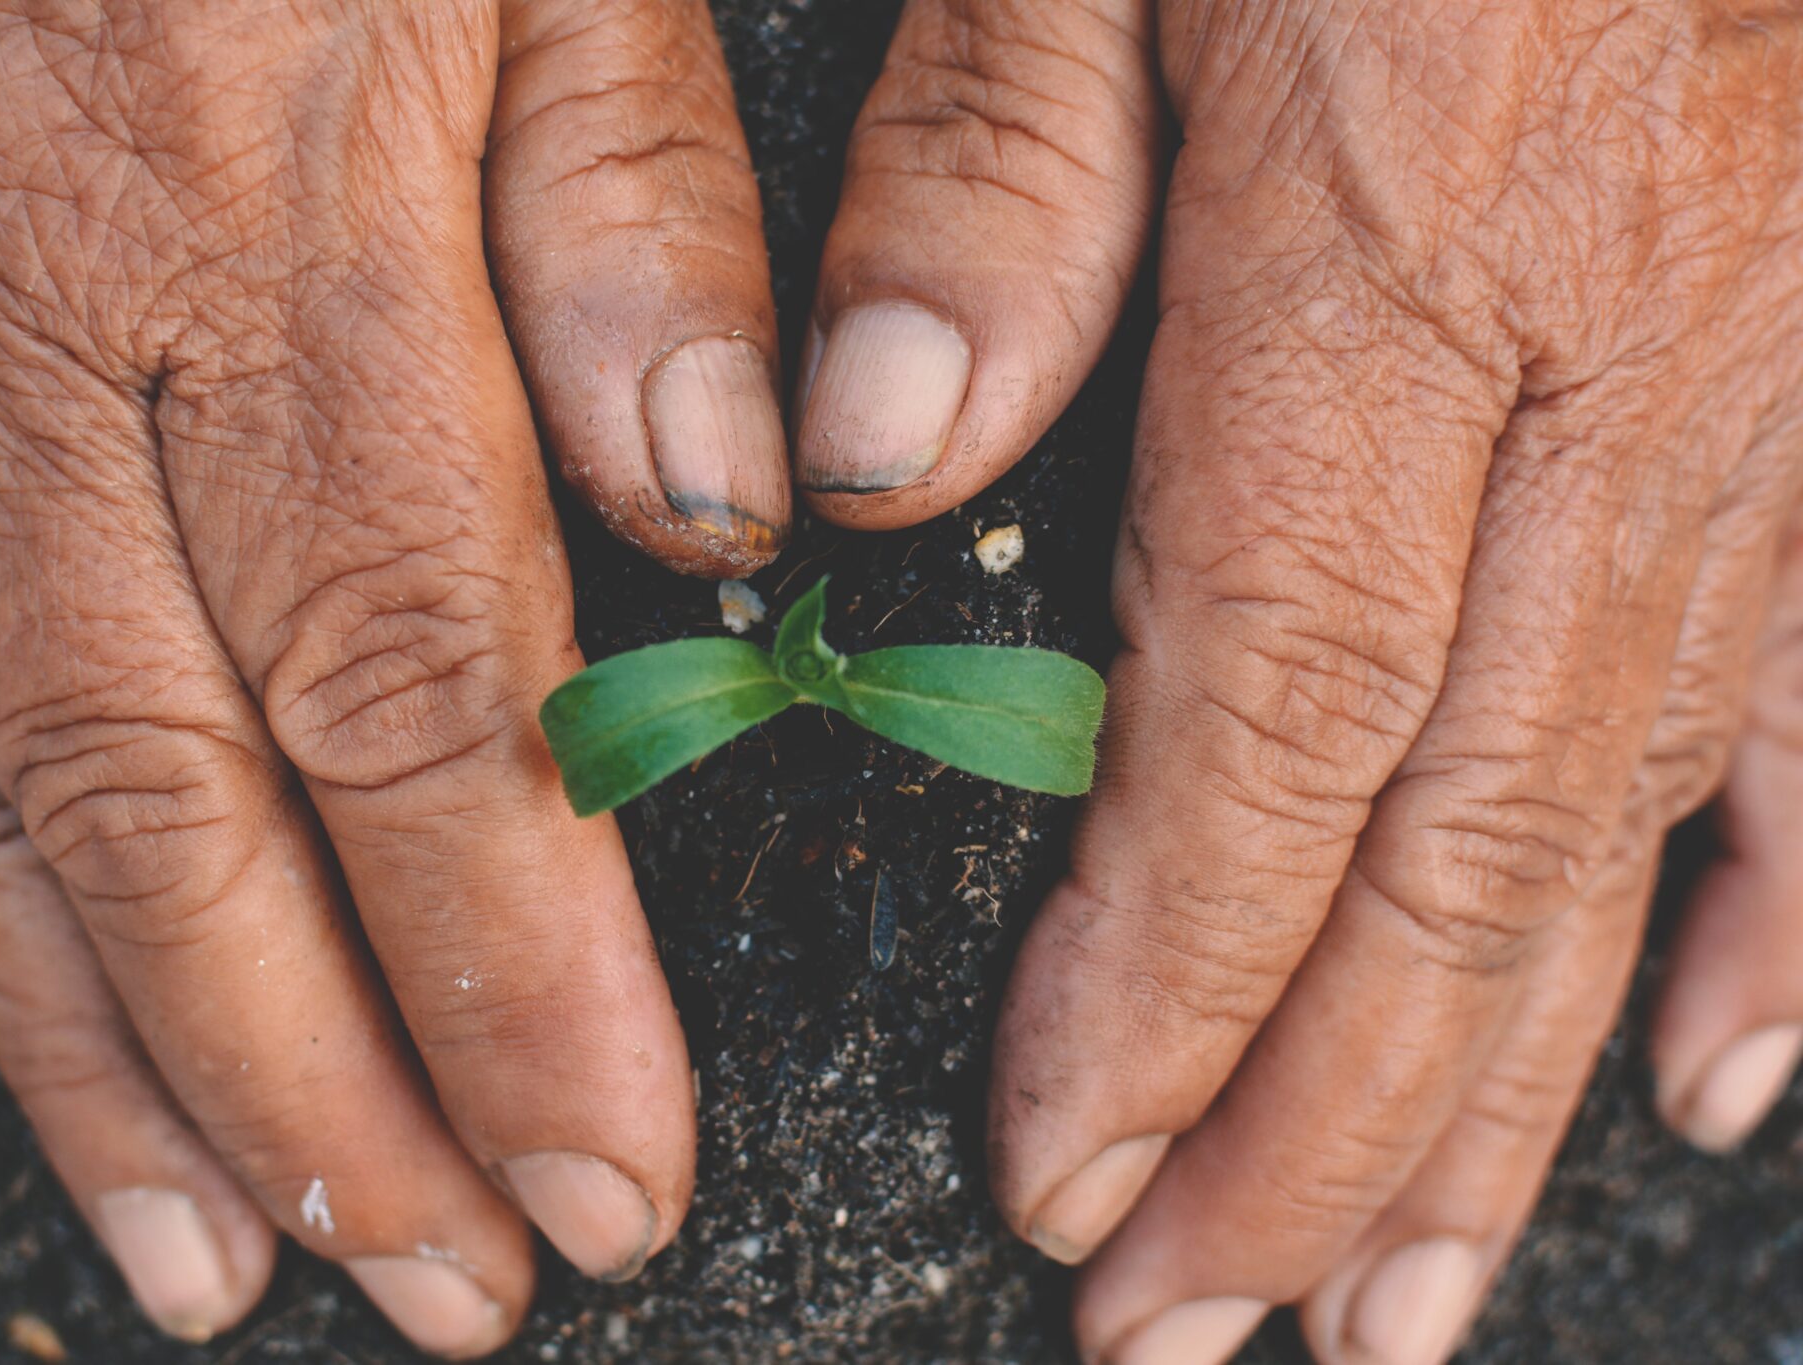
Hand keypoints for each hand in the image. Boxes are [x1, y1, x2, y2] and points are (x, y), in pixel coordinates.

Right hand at [0, 0, 790, 1351]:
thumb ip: (627, 221)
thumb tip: (723, 508)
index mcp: (276, 233)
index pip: (425, 707)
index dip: (519, 978)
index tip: (610, 1171)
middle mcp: (39, 339)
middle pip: (196, 812)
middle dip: (332, 1089)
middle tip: (440, 1280)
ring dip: (98, 1066)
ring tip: (219, 1259)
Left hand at [800, 1, 1802, 1359]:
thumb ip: (996, 185)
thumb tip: (871, 450)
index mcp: (1401, 249)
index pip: (1259, 727)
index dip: (1160, 987)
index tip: (1060, 1166)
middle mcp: (1630, 364)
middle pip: (1446, 851)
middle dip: (1304, 1129)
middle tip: (1195, 1326)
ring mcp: (1791, 388)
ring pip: (1641, 839)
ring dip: (1511, 1104)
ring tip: (1390, 1302)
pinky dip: (1797, 919)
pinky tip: (1726, 1073)